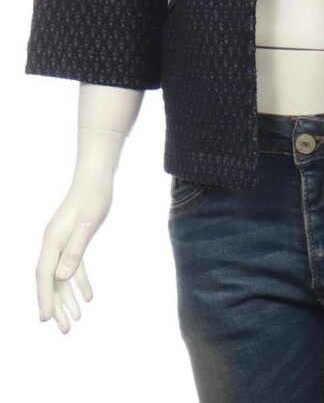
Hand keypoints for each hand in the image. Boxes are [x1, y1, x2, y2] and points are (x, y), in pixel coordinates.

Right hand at [35, 175, 112, 332]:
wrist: (96, 177)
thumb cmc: (93, 198)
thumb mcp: (87, 224)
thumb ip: (74, 250)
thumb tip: (61, 277)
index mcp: (52, 240)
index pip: (44, 275)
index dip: (45, 297)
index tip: (45, 318)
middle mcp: (53, 243)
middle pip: (51, 280)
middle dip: (56, 306)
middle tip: (64, 329)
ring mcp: (62, 242)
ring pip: (62, 276)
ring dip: (68, 298)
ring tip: (76, 319)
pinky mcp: (73, 239)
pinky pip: (74, 266)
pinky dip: (80, 281)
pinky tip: (89, 296)